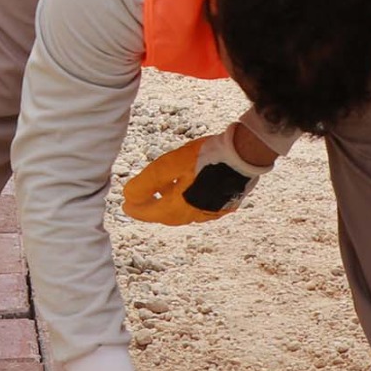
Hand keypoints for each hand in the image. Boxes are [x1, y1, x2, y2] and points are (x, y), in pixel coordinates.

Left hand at [123, 129, 265, 224]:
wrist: (244, 155)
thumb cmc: (206, 157)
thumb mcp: (170, 165)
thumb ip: (147, 182)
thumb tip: (128, 196)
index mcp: (178, 207)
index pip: (150, 213)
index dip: (136, 209)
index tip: (126, 206)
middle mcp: (194, 215)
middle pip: (168, 215)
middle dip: (153, 210)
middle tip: (142, 203)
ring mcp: (212, 211)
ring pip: (185, 213)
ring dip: (171, 206)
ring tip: (165, 195)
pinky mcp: (226, 204)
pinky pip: (202, 208)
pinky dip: (190, 203)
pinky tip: (192, 193)